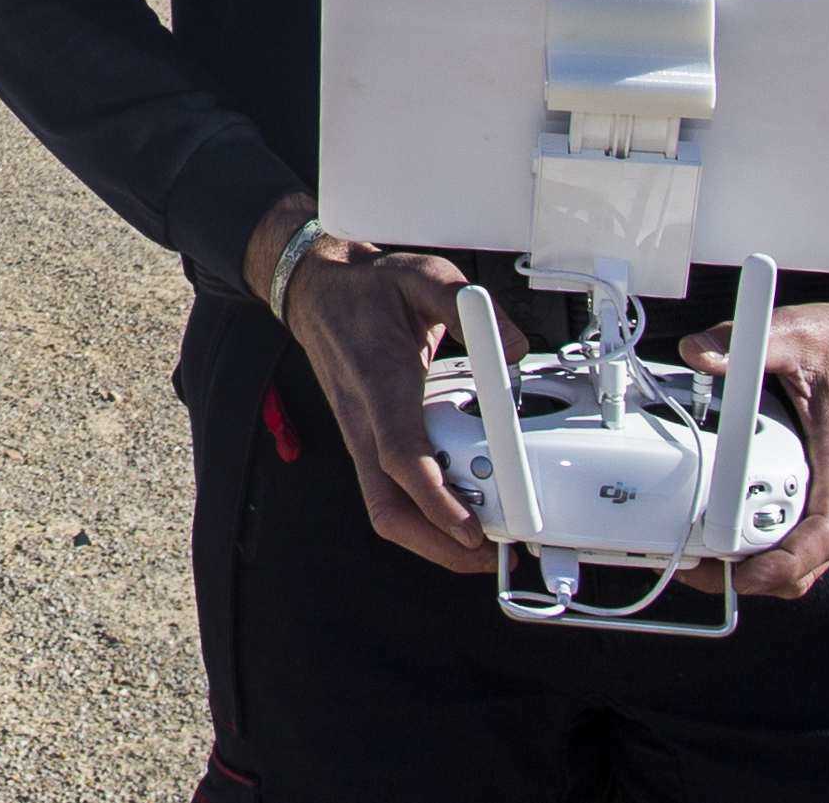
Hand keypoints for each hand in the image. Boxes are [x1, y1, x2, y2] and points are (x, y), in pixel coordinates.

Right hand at [243, 196, 520, 574]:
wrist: (315, 289)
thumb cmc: (365, 289)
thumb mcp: (422, 275)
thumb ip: (468, 306)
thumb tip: (513, 347)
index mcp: (380, 380)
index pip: (401, 455)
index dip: (436, 500)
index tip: (470, 527)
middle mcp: (365, 418)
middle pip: (387, 507)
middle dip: (435, 545)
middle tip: (488, 553)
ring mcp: (361, 435)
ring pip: (386, 509)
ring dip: (430, 539)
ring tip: (482, 543)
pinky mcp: (366, 440)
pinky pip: (389, 494)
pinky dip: (423, 516)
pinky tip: (458, 513)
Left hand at [674, 294, 828, 598]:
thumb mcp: (798, 334)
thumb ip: (745, 342)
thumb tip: (696, 351)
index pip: (823, 535)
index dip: (784, 564)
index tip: (743, 575)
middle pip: (808, 562)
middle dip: (755, 577)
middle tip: (696, 568)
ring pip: (806, 554)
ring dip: (759, 564)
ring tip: (703, 557)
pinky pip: (803, 533)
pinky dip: (769, 543)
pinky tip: (728, 529)